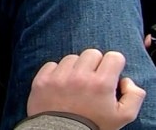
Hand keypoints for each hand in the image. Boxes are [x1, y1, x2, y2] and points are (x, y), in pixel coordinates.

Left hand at [27, 49, 145, 129]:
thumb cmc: (94, 126)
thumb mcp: (123, 116)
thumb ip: (133, 95)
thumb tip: (125, 80)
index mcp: (101, 83)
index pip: (113, 57)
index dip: (115, 65)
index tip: (111, 73)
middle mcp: (79, 76)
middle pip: (92, 53)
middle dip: (96, 64)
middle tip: (94, 79)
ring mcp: (59, 77)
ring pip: (72, 58)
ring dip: (76, 68)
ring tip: (77, 85)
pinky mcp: (42, 79)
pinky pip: (52, 65)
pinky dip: (58, 72)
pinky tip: (62, 86)